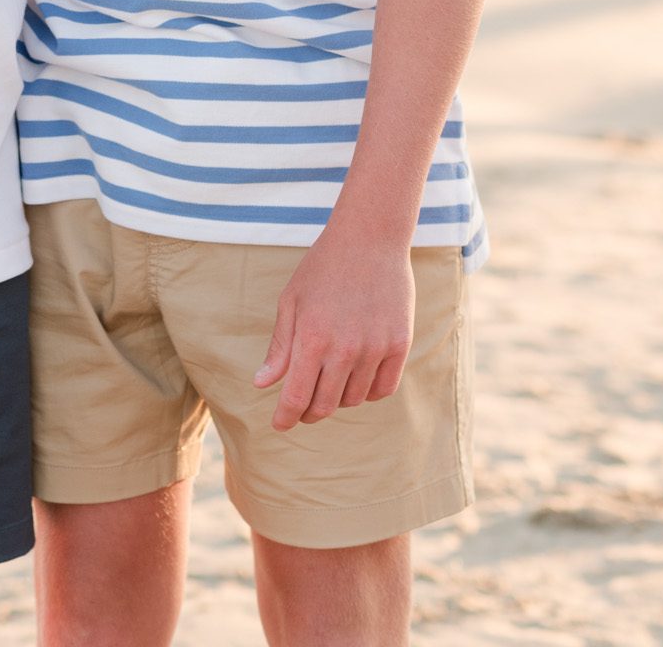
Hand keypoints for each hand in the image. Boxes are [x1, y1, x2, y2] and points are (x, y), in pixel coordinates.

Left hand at [253, 227, 413, 430]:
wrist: (370, 238)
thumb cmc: (323, 268)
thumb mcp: (292, 301)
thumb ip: (280, 347)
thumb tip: (263, 385)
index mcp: (312, 338)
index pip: (296, 398)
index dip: (286, 417)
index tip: (279, 424)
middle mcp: (344, 349)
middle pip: (325, 405)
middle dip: (309, 412)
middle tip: (302, 405)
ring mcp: (375, 348)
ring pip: (354, 399)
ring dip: (338, 398)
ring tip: (329, 380)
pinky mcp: (399, 344)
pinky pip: (383, 388)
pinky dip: (368, 391)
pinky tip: (357, 377)